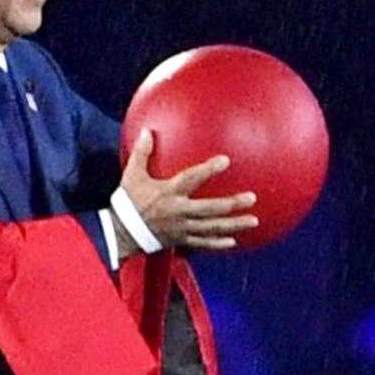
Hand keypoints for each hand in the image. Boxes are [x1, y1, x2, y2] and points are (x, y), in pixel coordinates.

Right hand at [116, 129, 257, 255]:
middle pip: (210, 209)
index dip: (208, 170)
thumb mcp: (132, 174)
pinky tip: (233, 241)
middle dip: (232, 204)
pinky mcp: (181, 240)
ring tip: (253, 220)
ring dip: (234, 225)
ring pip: (212, 228)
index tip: (225, 161)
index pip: (192, 179)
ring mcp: (182, 228)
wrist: (121, 232)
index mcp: (169, 193)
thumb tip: (147, 131)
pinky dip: (218, 243)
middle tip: (251, 198)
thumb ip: (142, 153)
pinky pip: (203, 243)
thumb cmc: (128, 201)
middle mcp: (179, 212)